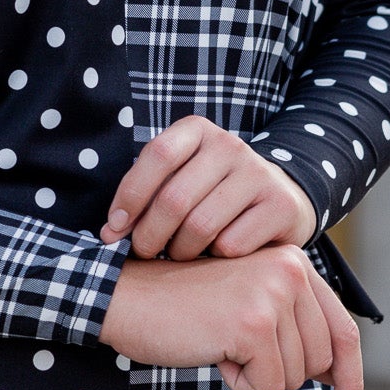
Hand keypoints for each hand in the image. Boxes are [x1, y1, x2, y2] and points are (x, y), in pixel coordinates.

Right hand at [97, 248, 362, 389]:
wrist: (128, 297)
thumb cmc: (187, 308)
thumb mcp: (250, 306)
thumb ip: (296, 327)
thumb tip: (339, 376)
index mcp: (294, 261)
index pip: (344, 329)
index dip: (351, 378)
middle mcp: (292, 270)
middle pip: (321, 361)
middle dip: (280, 372)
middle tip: (236, 347)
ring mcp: (274, 294)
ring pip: (295, 377)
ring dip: (256, 375)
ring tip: (221, 341)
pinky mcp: (254, 324)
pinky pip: (268, 386)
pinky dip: (239, 382)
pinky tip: (213, 350)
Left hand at [100, 115, 316, 258]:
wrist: (278, 198)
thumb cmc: (211, 193)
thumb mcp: (179, 179)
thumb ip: (145, 198)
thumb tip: (108, 234)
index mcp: (198, 130)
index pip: (158, 155)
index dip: (130, 195)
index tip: (113, 228)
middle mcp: (230, 145)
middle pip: (175, 198)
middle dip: (149, 235)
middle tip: (143, 252)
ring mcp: (259, 174)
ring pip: (201, 226)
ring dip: (180, 251)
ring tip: (178, 254)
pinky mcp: (280, 206)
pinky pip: (231, 245)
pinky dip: (214, 259)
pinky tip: (214, 255)